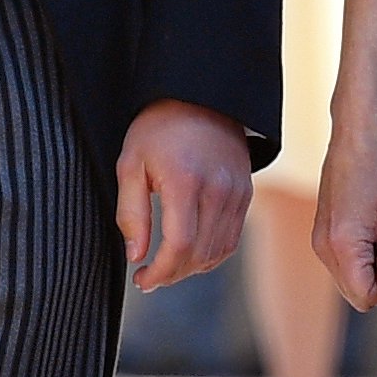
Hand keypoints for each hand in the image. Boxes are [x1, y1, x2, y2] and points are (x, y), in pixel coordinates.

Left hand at [115, 99, 251, 294]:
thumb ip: (131, 213)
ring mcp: (236, 193)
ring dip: (191, 268)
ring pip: (218, 252)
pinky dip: (210, 255)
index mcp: (185, 181)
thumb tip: (136, 256)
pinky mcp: (246, 193)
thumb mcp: (130, 164)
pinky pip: (231, 239)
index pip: (179, 246)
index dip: (159, 273)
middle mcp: (217, 190)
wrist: (200, 96)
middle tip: (149, 278)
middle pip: (199, 255)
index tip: (140, 280)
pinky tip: (189, 253)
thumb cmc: (158, 129)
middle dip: (172, 275)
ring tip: (166, 266)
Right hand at [313, 114, 376, 312]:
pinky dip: (361, 259)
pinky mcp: (321, 238)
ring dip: (371, 269)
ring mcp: (319, 244)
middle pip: (357, 296)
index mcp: (343, 246)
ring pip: (350, 283)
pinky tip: (371, 230)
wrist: (354, 142)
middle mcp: (324, 250)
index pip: (368, 298)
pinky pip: (343, 267)